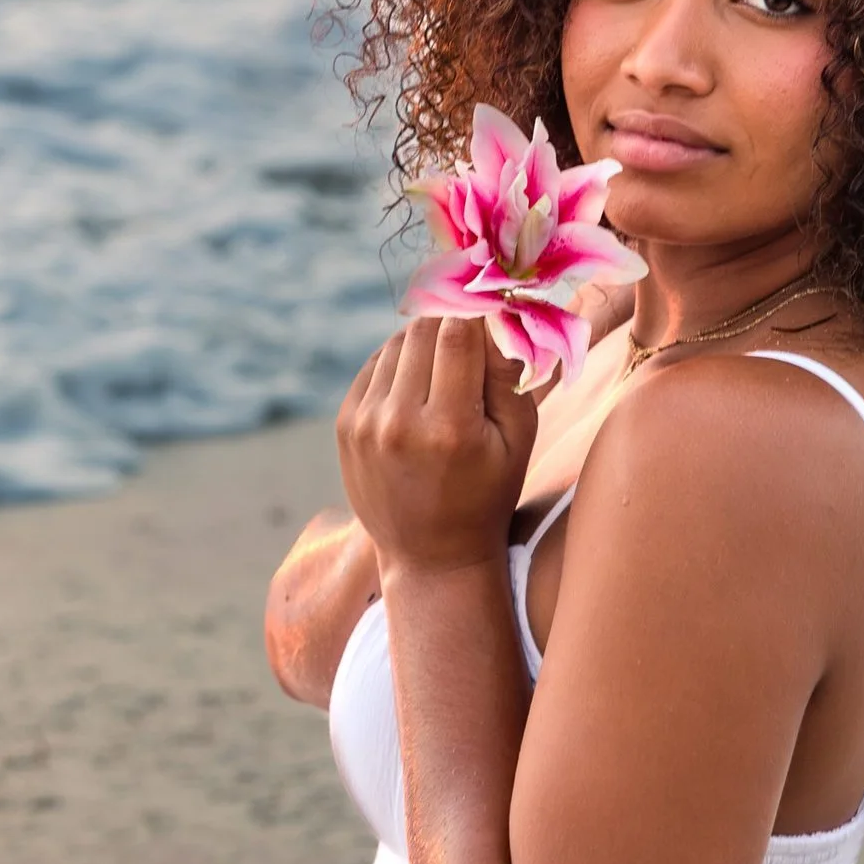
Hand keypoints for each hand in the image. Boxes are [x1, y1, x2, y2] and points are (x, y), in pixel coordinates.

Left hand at [336, 316, 539, 578]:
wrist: (430, 555)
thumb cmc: (488, 493)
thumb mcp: (518, 440)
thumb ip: (511, 375)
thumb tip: (499, 312)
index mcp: (450, 428)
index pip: (457, 332)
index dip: (477, 312)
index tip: (491, 308)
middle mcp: (400, 422)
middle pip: (424, 330)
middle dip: (452, 323)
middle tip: (472, 337)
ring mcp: (366, 423)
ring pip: (398, 343)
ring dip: (425, 344)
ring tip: (447, 374)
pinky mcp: (346, 424)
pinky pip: (375, 365)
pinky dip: (399, 364)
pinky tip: (419, 390)